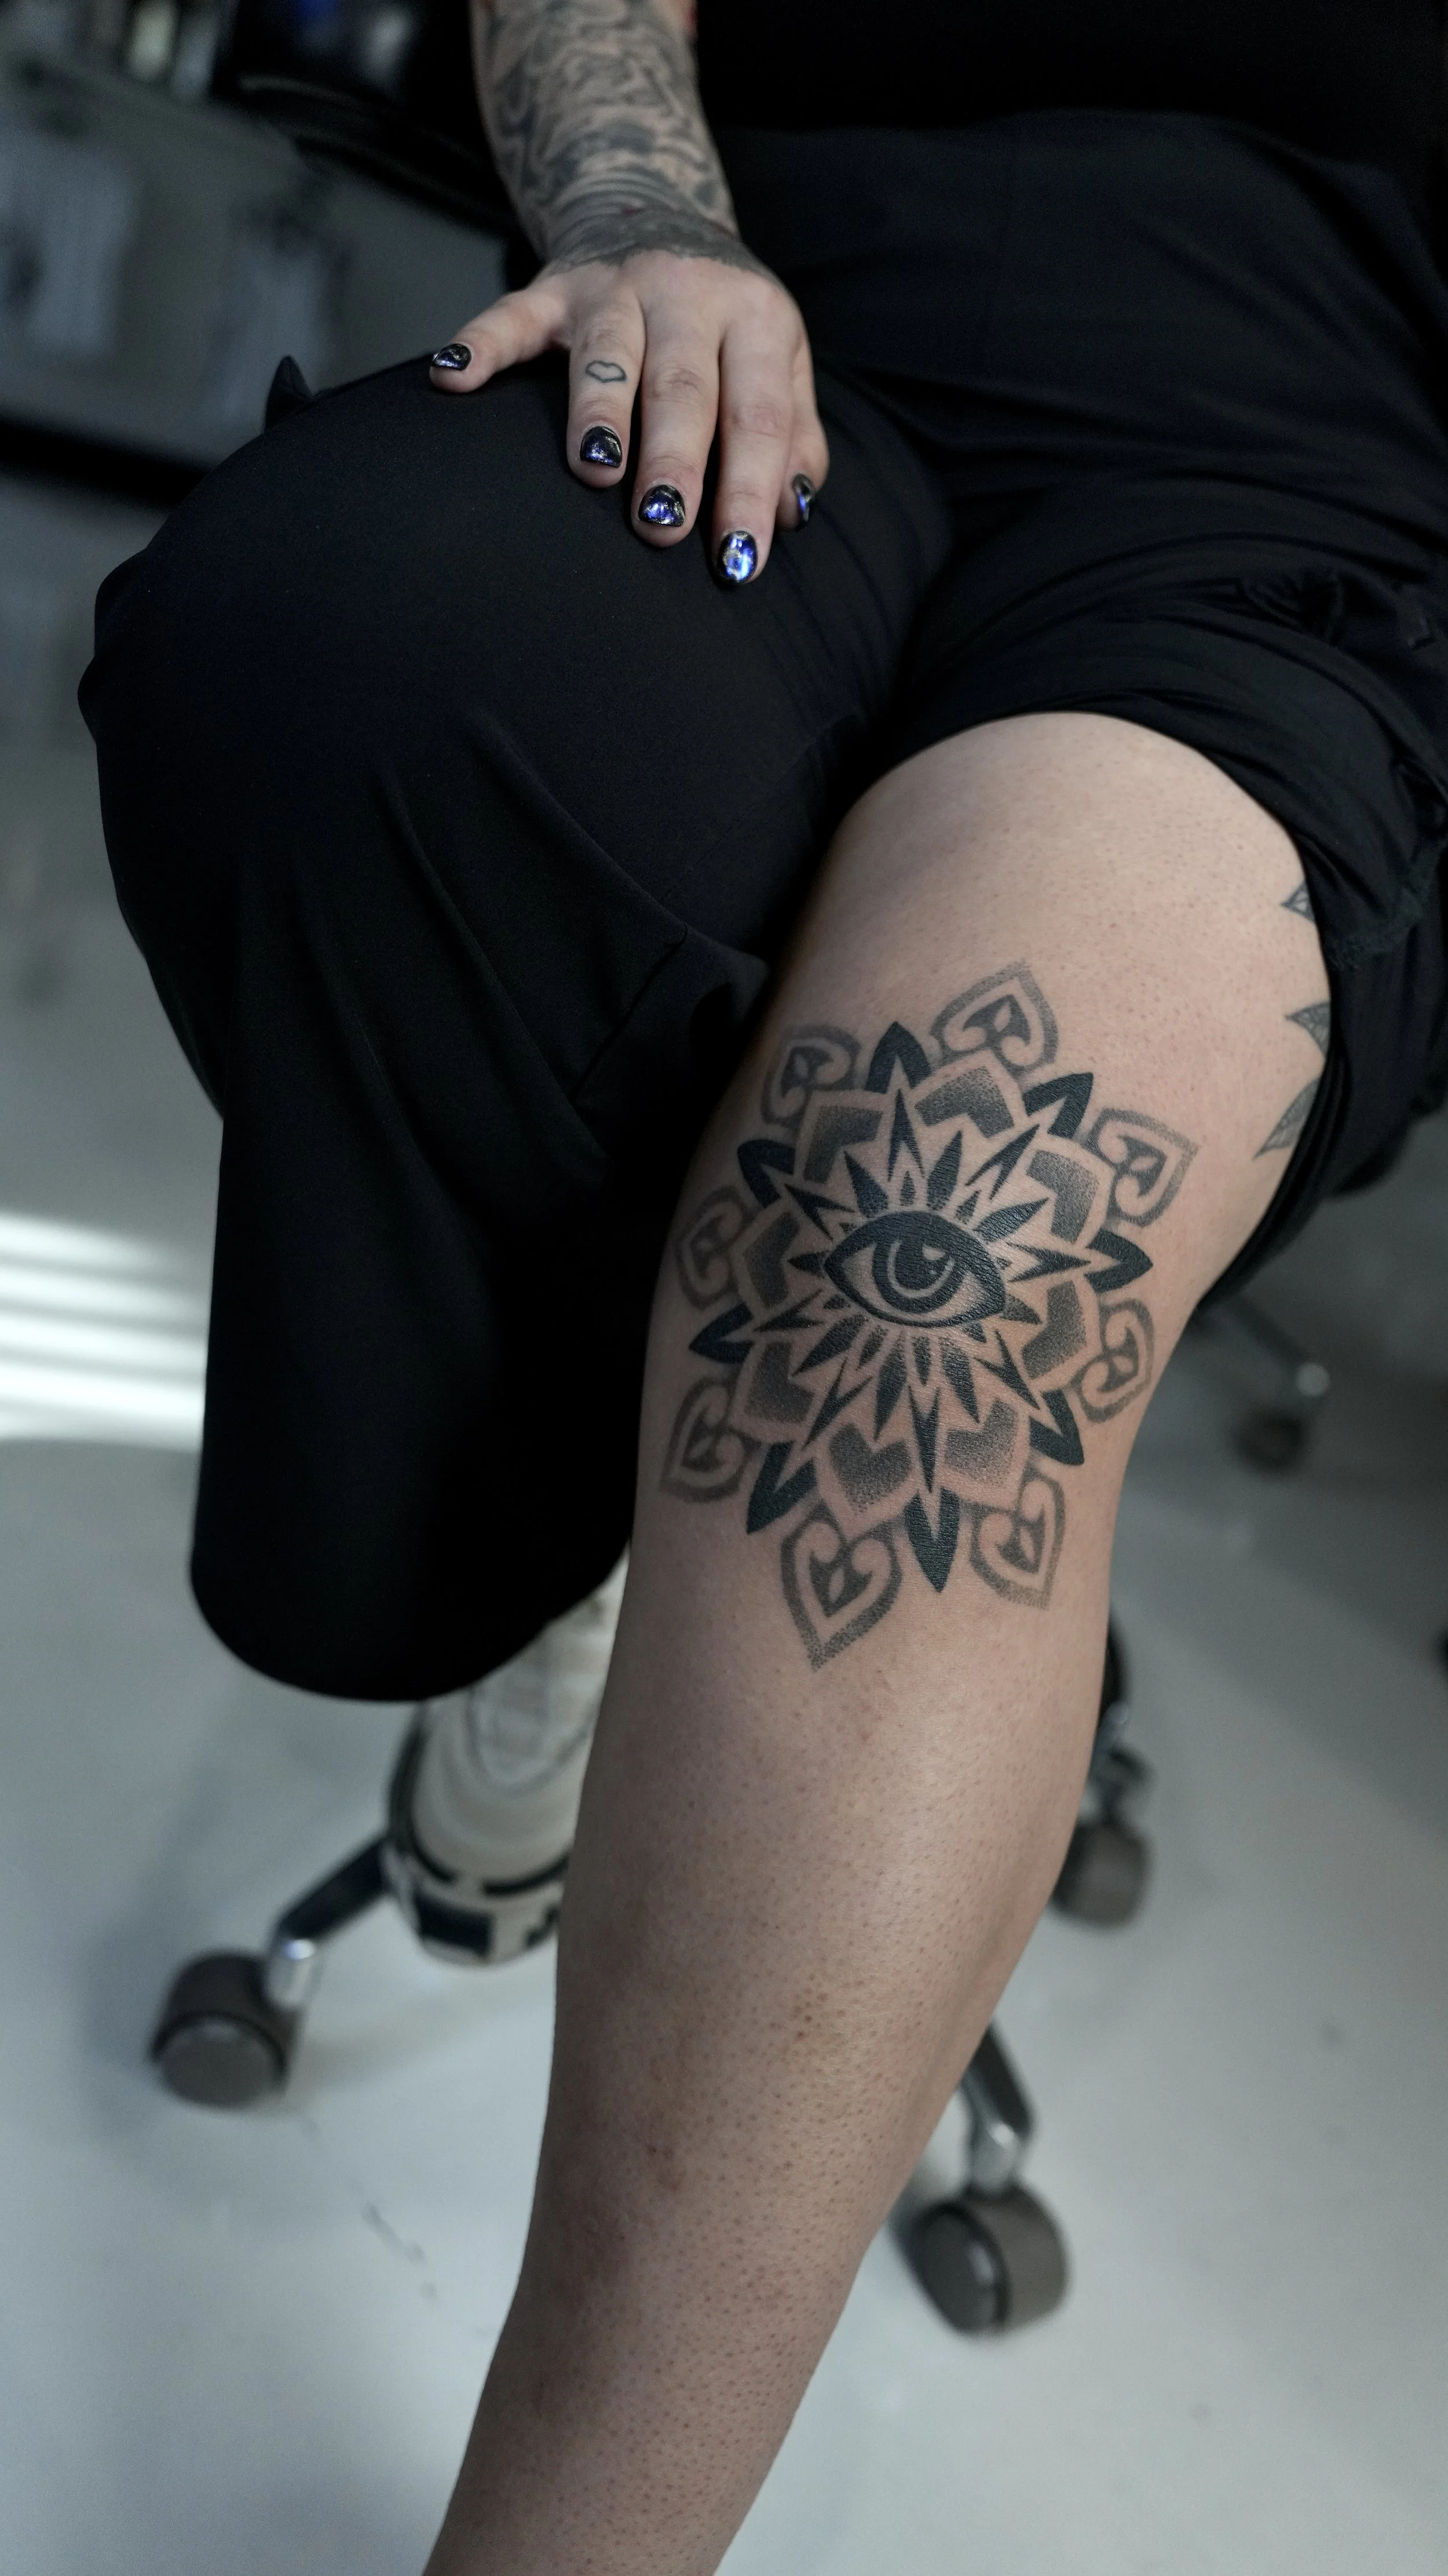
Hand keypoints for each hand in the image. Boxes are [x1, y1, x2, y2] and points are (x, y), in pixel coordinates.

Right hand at [428, 230, 828, 582]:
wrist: (659, 212)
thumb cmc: (725, 322)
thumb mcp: (779, 362)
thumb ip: (795, 437)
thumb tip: (793, 513)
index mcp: (756, 319)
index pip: (758, 415)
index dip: (750, 489)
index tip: (738, 558)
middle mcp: (687, 294)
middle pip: (682, 386)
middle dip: (673, 459)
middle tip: (663, 527)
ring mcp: (614, 287)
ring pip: (608, 352)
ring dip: (598, 411)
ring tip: (595, 469)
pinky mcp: (553, 287)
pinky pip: (513, 315)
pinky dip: (481, 344)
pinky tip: (453, 377)